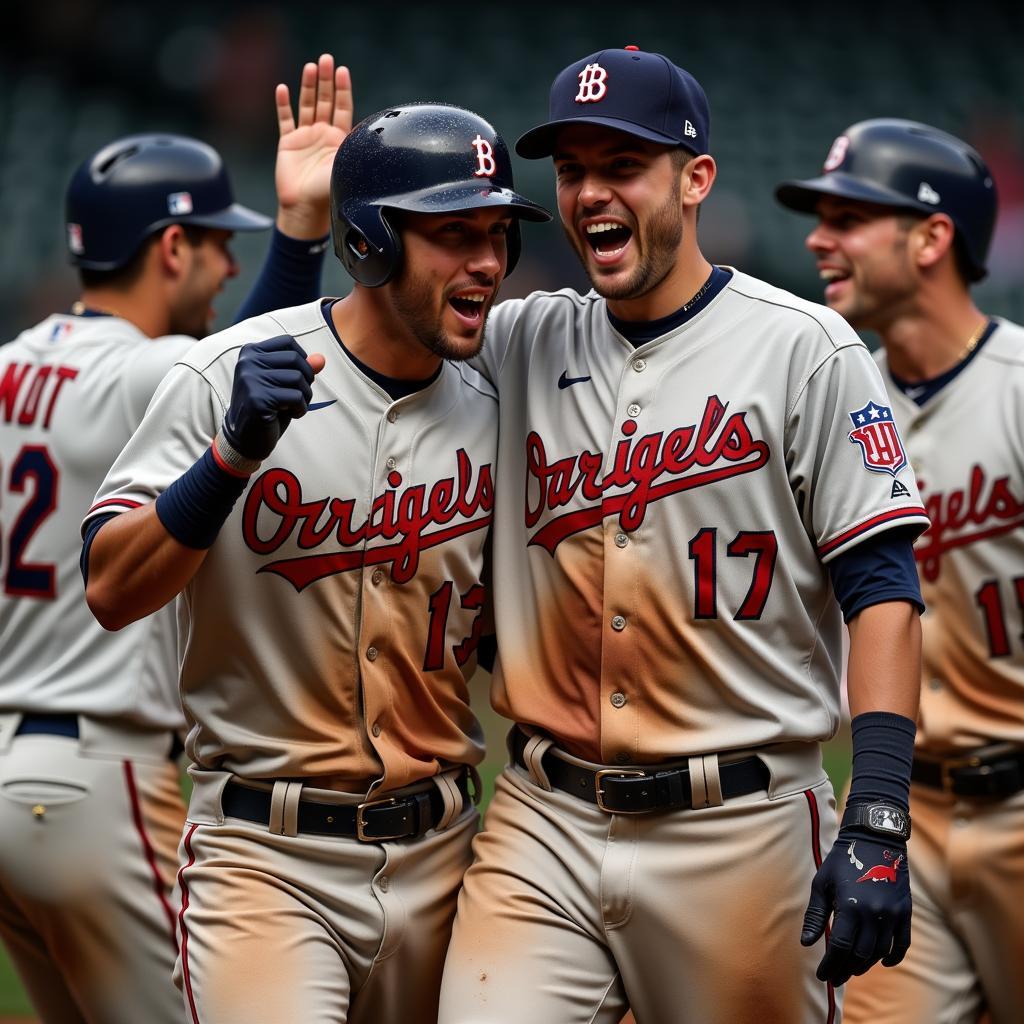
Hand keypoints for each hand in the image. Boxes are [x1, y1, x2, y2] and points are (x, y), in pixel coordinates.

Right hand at [222, 336, 325, 459]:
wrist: (244, 437)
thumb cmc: (267, 406)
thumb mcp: (284, 383)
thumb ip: (302, 368)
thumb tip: (321, 359)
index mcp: (250, 352)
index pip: (288, 342)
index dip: (302, 359)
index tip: (297, 378)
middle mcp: (248, 363)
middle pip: (295, 359)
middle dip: (306, 379)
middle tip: (299, 395)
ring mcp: (251, 380)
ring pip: (298, 378)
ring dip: (305, 396)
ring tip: (294, 406)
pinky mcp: (258, 400)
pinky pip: (296, 397)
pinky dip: (301, 409)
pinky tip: (290, 414)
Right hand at [274, 54, 352, 238]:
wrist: (307, 209)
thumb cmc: (330, 193)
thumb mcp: (350, 168)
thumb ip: (359, 151)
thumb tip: (382, 137)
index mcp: (340, 140)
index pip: (342, 108)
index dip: (343, 89)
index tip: (343, 71)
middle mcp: (323, 135)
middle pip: (325, 101)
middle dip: (327, 80)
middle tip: (327, 59)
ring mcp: (305, 138)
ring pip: (307, 105)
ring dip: (308, 86)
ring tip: (311, 67)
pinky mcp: (288, 143)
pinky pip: (285, 120)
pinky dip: (283, 104)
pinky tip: (282, 88)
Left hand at [800, 830, 910, 986]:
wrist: (875, 839)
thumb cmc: (843, 860)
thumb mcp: (823, 883)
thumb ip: (816, 915)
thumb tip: (807, 943)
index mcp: (851, 906)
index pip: (841, 947)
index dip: (831, 965)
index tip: (823, 976)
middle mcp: (874, 914)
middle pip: (860, 954)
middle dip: (846, 969)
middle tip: (835, 977)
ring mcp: (892, 914)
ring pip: (880, 951)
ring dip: (865, 964)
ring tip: (852, 969)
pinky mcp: (905, 911)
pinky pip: (902, 943)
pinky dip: (893, 956)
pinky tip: (883, 962)